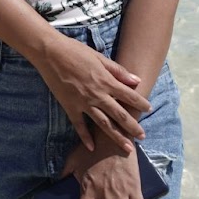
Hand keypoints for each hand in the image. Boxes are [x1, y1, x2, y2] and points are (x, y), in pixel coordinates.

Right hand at [36, 32, 149, 152]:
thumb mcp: (98, 57)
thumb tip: (136, 80)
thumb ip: (117, 70)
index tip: (149, 109)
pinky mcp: (70, 107)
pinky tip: (92, 148)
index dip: (140, 103)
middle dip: (133, 126)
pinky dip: (85, 137)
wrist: (50, 53)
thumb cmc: (75, 51)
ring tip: (127, 147)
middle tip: (142, 136)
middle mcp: (97, 95)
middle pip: (119, 114)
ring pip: (103, 124)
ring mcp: (83, 103)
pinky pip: (79, 125)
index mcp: (106, 81)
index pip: (129, 96)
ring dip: (116, 136)